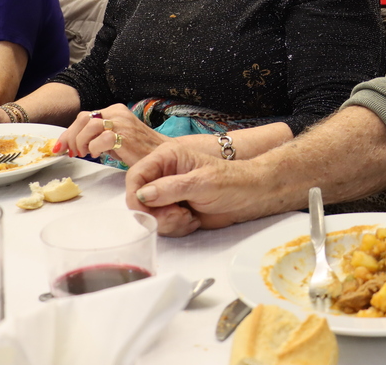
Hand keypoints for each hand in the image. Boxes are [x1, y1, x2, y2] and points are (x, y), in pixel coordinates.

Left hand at [59, 104, 167, 165]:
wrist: (161, 155)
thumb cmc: (139, 150)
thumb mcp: (115, 138)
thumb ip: (97, 136)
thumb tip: (73, 143)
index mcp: (115, 110)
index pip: (85, 117)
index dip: (69, 132)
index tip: (62, 146)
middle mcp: (117, 112)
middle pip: (83, 118)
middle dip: (71, 137)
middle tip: (71, 152)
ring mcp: (121, 122)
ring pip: (88, 126)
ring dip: (81, 143)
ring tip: (86, 154)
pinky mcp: (125, 135)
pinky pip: (100, 139)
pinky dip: (94, 148)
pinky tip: (99, 155)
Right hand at [126, 143, 267, 236]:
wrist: (250, 196)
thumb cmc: (231, 181)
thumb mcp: (202, 182)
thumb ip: (171, 188)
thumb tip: (143, 194)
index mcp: (167, 157)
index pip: (135, 175)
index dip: (135, 196)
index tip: (145, 211)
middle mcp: (163, 174)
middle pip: (138, 199)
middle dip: (157, 214)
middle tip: (179, 215)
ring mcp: (167, 193)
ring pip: (149, 215)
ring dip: (168, 222)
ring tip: (189, 217)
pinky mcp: (173, 210)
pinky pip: (161, 225)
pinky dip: (175, 228)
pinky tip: (192, 221)